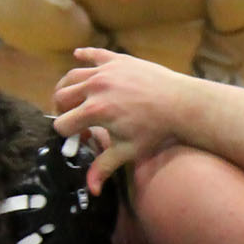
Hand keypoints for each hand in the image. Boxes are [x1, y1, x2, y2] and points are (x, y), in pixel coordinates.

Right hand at [53, 47, 190, 191]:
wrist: (182, 103)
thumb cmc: (156, 130)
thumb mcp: (128, 150)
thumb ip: (104, 167)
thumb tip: (91, 190)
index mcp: (95, 110)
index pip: (63, 123)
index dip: (68, 134)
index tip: (78, 138)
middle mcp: (95, 87)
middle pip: (61, 97)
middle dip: (63, 110)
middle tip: (74, 119)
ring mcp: (105, 71)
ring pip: (72, 75)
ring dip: (68, 87)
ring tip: (74, 98)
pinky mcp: (118, 59)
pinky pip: (94, 54)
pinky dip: (84, 55)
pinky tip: (77, 55)